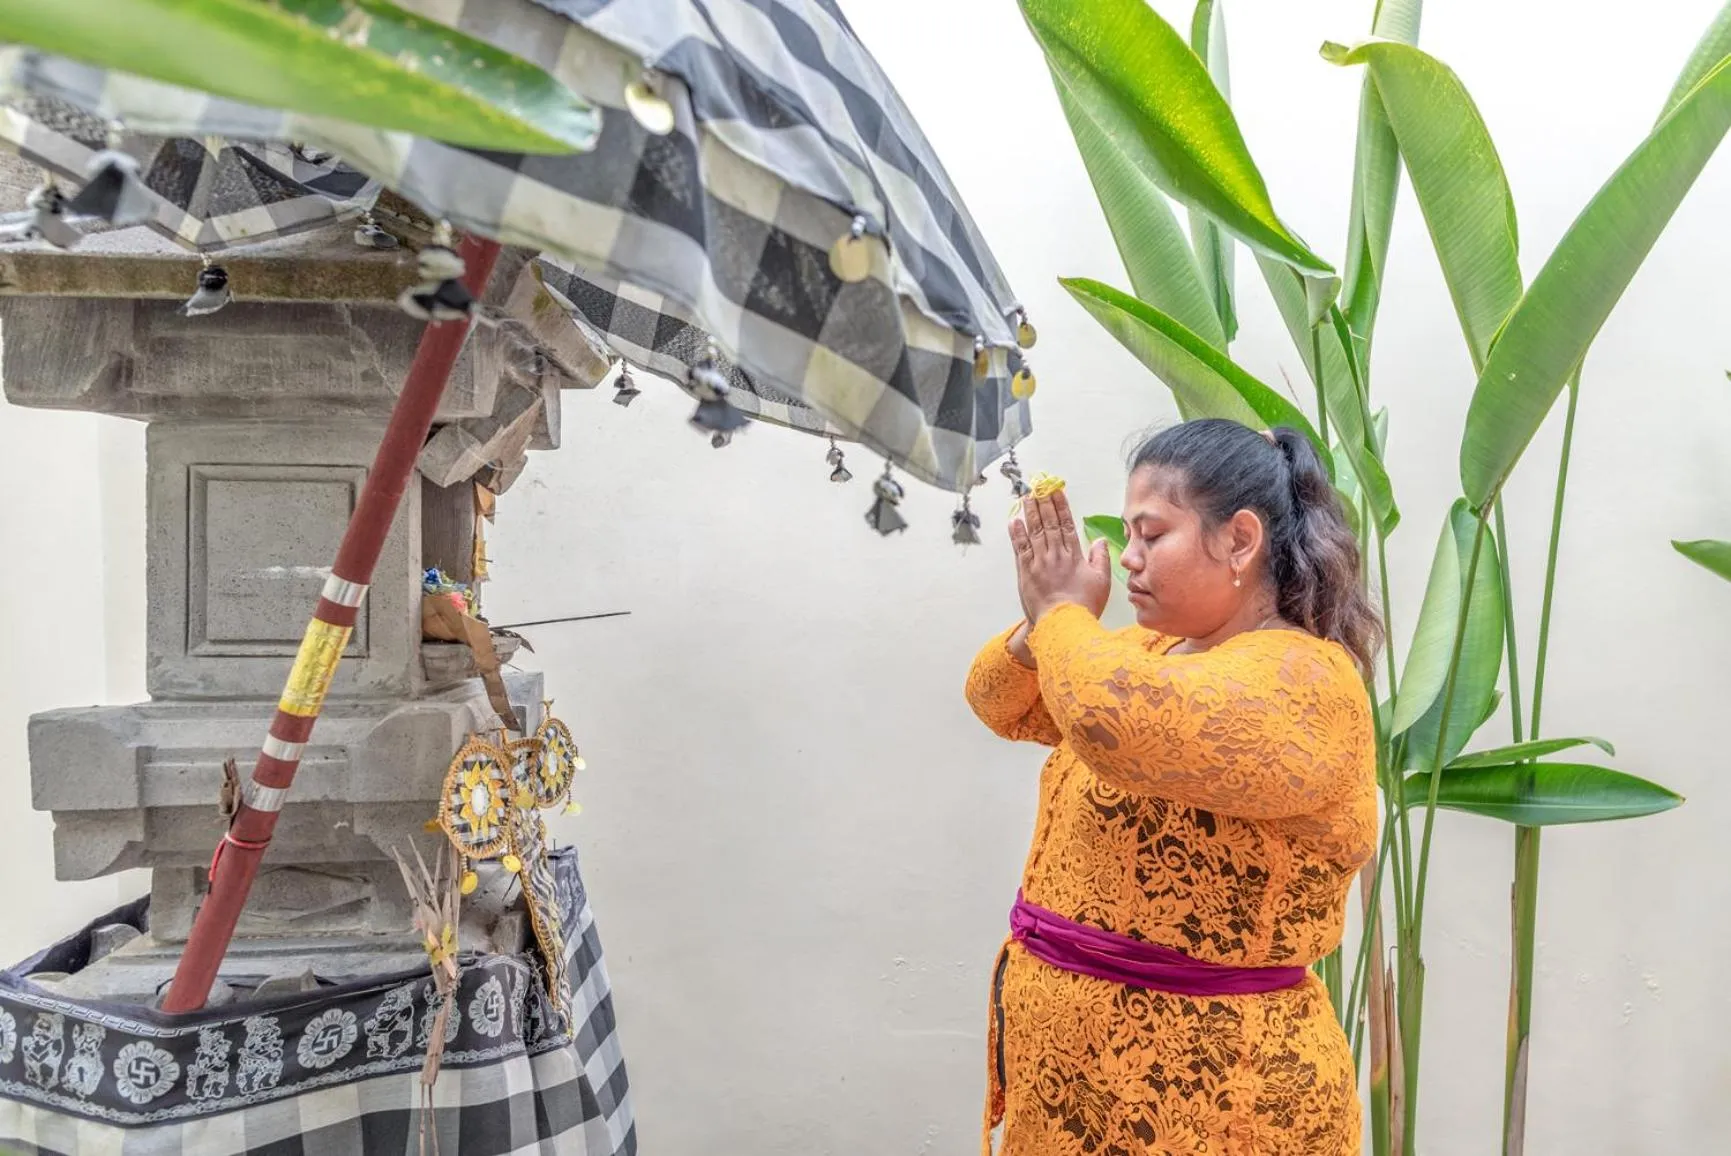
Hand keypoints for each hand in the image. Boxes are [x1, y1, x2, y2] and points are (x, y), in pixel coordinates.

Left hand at [1009, 489, 1110, 624]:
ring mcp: (1039, 563)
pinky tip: (1015, 521)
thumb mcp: (1102, 582)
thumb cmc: (1083, 606)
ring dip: (1030, 513)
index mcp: (1074, 556)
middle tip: (1040, 487)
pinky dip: (1017, 534)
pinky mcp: (1026, 573)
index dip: (1061, 506)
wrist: (1062, 625)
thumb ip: (1101, 559)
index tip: (1057, 491)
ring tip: (1027, 497)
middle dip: (1044, 503)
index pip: (1067, 524)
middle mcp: (1056, 555)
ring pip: (1034, 532)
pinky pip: (1020, 549)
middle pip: (1049, 523)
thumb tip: (1100, 541)